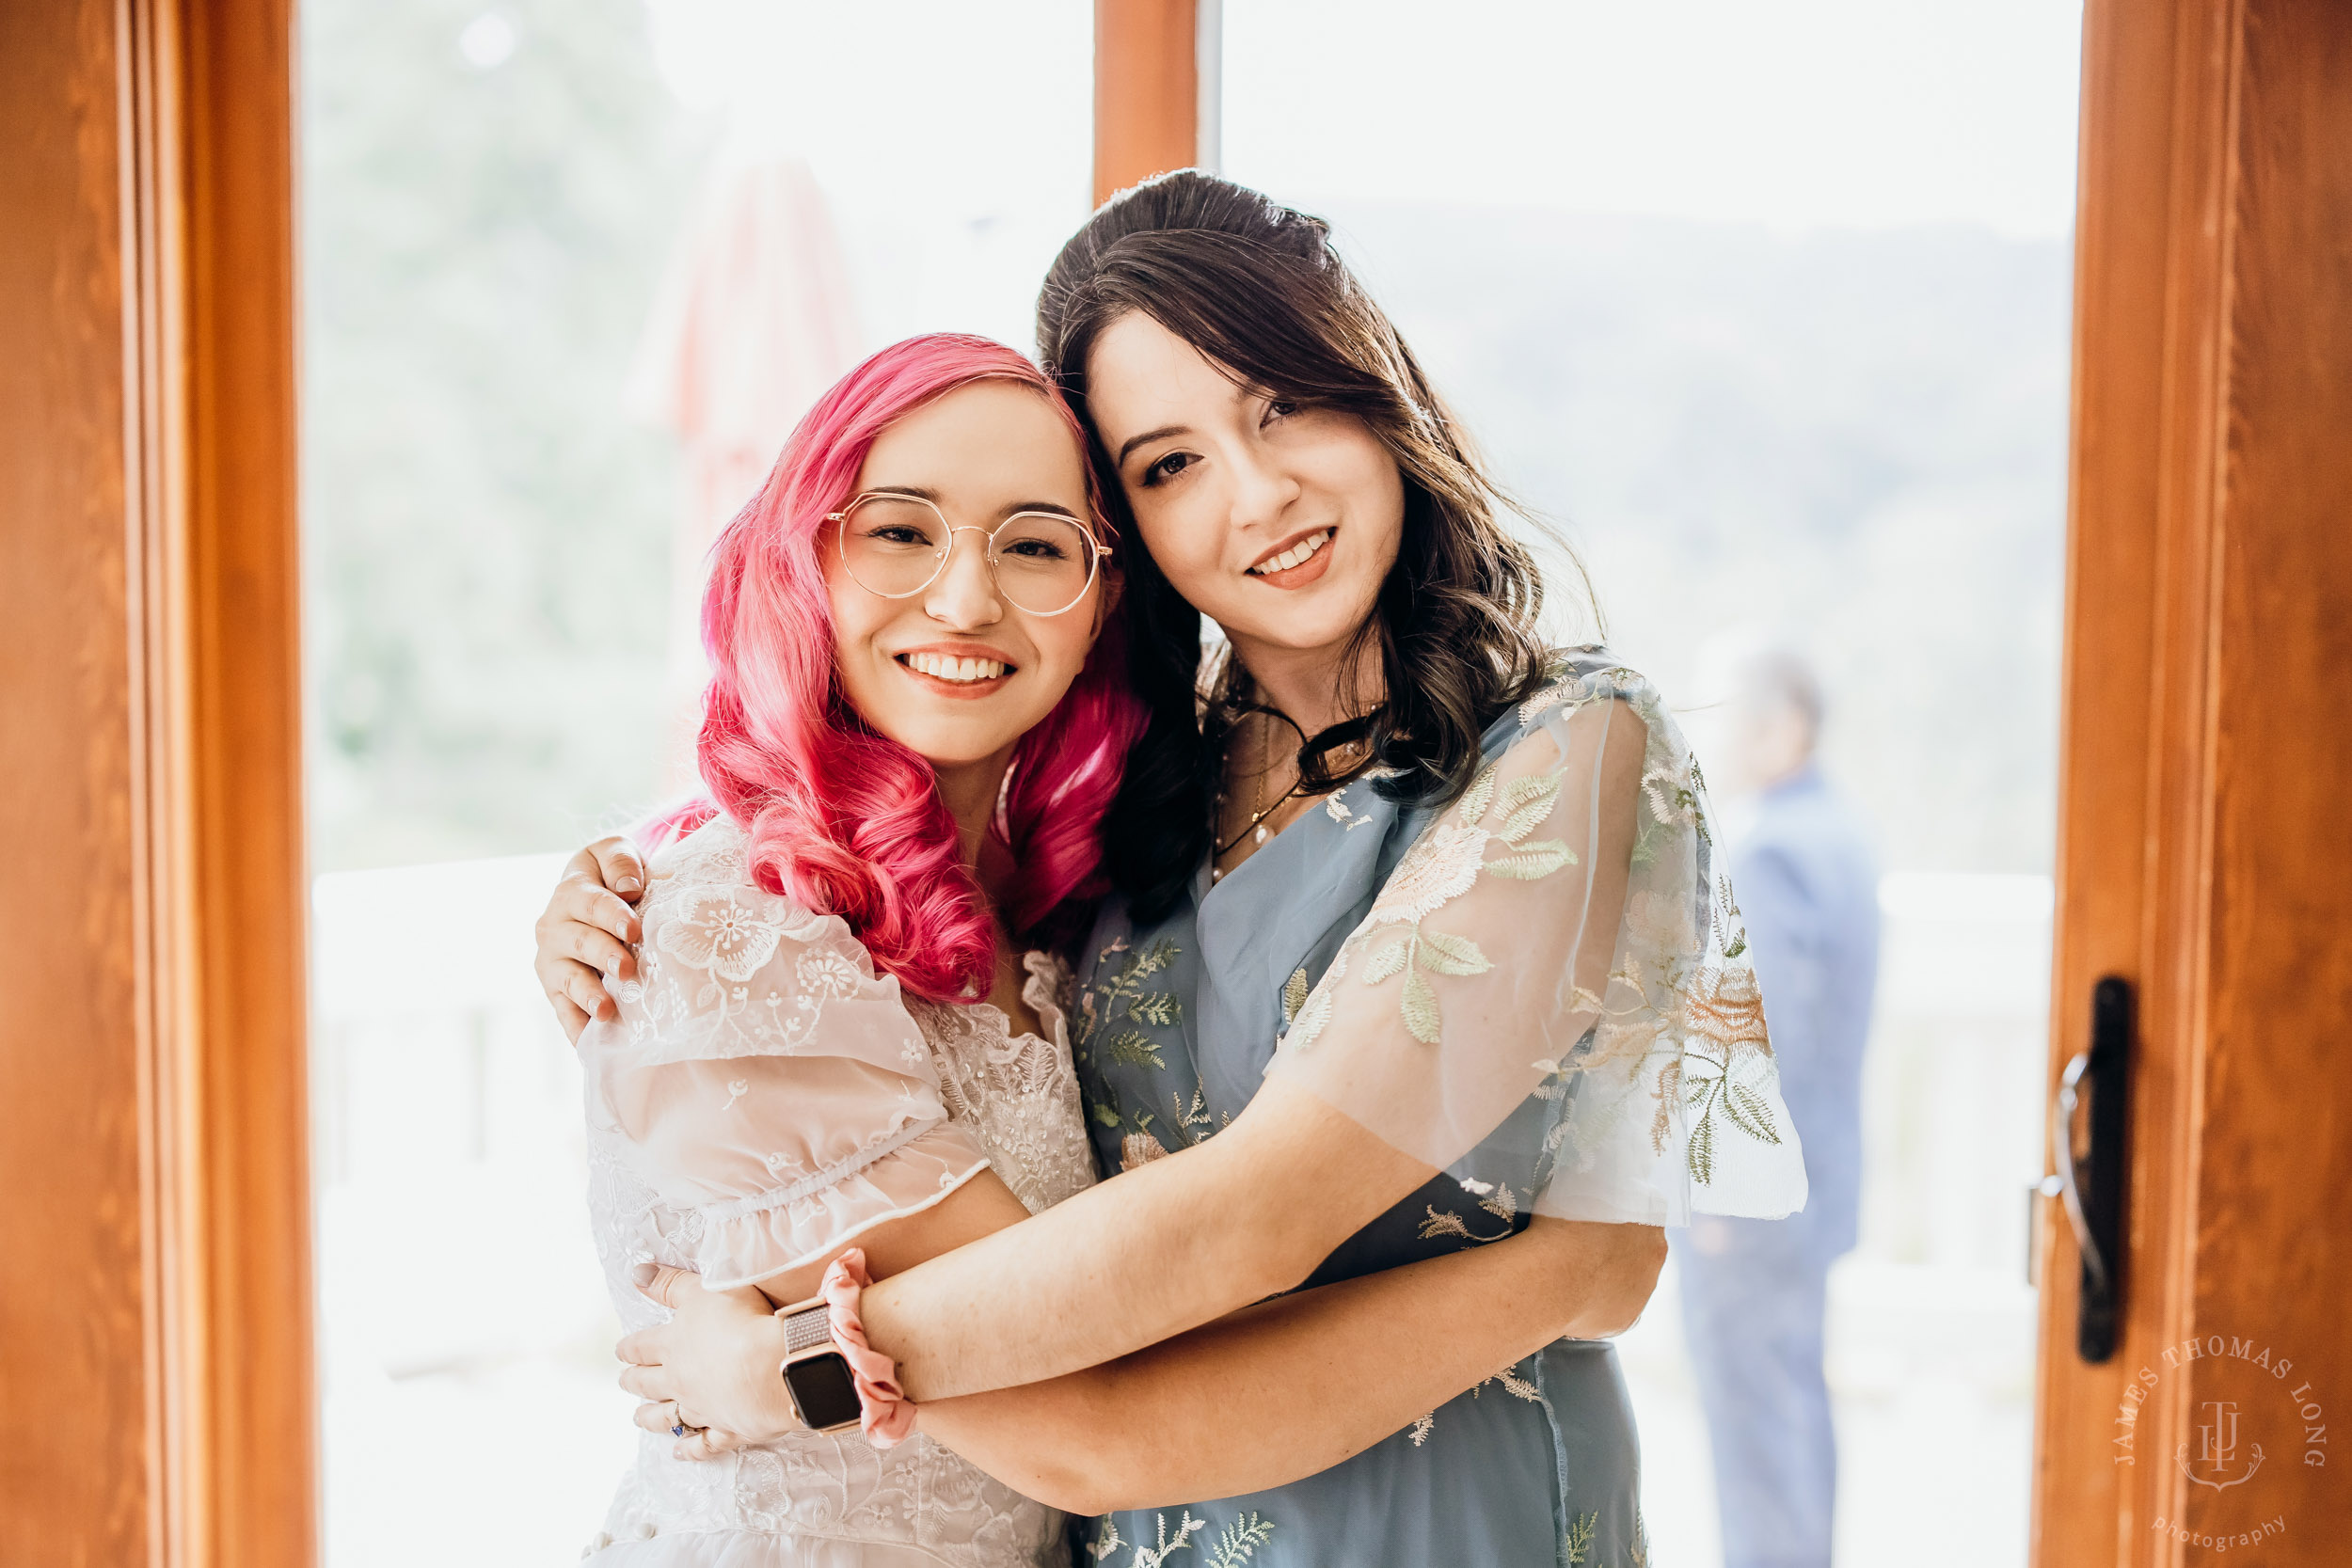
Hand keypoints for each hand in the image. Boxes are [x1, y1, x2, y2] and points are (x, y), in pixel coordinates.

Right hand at [534, 836, 645, 1043]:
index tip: (634, 928)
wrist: (605, 897)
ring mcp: (552, 960)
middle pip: (579, 942)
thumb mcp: (618, 853)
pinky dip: (576, 1028)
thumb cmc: (619, 874)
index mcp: (572, 888)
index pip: (589, 902)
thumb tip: (627, 888)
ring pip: (568, 979)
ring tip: (607, 1009)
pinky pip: (563, 1012)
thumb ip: (621, 861)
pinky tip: (589, 1045)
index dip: (611, 914)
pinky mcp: (555, 990)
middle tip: (627, 968)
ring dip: (588, 994)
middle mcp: (555, 924)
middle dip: (603, 955)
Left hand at [617, 1266, 800, 1450]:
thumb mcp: (704, 1290)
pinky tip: (678, 1453)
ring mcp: (703, 1408)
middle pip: (649, 1383)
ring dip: (651, 1417)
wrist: (774, 1366)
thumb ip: (671, 1284)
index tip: (620, 1351)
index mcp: (673, 1346)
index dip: (630, 1348)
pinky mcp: (727, 1429)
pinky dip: (690, 1450)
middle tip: (624, 1381)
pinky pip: (704, 1444)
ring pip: (669, 1417)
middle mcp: (680, 1381)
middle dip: (634, 1382)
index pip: (643, 1347)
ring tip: (638, 1418)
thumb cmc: (742, 1321)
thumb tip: (637, 1273)